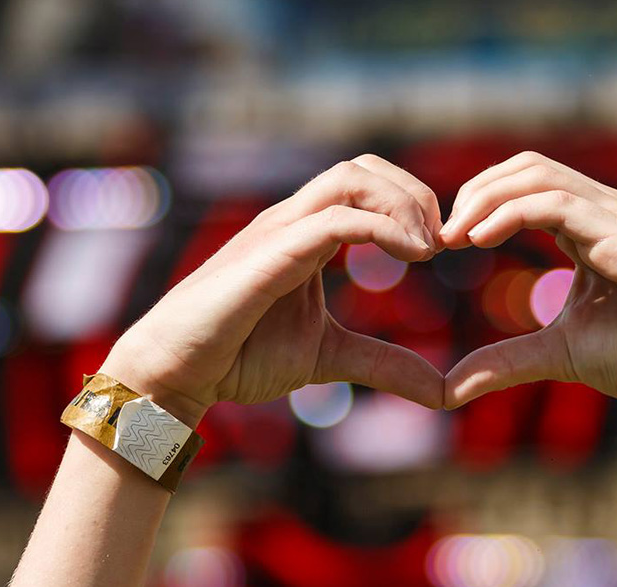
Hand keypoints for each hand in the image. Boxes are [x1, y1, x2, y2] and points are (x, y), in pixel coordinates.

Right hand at [100, 155, 446, 422]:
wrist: (175, 374)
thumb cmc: (238, 356)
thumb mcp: (330, 357)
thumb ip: (384, 363)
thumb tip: (441, 389)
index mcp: (306, 233)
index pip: (367, 183)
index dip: (413, 205)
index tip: (441, 250)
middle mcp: (292, 219)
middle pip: (364, 166)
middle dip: (415, 194)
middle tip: (442, 243)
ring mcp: (278, 230)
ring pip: (350, 177)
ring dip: (403, 203)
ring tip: (428, 249)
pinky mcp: (269, 253)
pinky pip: (336, 219)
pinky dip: (385, 229)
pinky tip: (413, 258)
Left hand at [439, 152, 616, 419]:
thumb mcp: (559, 353)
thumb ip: (505, 360)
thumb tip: (449, 387)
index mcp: (591, 226)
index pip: (525, 183)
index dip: (479, 202)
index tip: (445, 243)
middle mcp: (607, 210)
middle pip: (527, 166)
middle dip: (474, 192)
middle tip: (441, 236)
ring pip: (538, 175)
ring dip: (485, 198)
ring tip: (454, 236)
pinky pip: (559, 204)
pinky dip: (511, 213)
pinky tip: (480, 239)